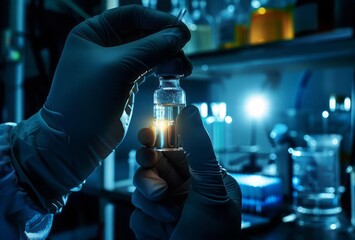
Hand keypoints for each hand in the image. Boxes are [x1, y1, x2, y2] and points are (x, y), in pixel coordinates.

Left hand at [9, 5, 190, 211]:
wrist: (74, 143)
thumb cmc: (84, 102)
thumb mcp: (118, 68)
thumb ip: (150, 48)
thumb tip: (179, 35)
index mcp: (93, 33)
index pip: (132, 15)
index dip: (159, 20)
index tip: (180, 31)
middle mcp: (105, 47)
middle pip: (144, 34)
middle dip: (166, 42)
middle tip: (184, 54)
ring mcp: (116, 67)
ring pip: (150, 53)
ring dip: (169, 57)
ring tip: (183, 69)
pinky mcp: (126, 85)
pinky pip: (150, 70)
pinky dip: (164, 71)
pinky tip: (174, 75)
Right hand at [130, 105, 241, 239]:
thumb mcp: (210, 192)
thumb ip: (199, 150)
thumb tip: (190, 111)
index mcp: (207, 181)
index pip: (180, 149)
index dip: (162, 139)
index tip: (147, 134)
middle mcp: (187, 193)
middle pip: (156, 166)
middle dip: (151, 173)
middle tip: (153, 176)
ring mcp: (169, 210)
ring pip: (142, 188)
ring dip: (151, 204)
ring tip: (168, 220)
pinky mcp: (153, 226)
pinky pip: (137, 212)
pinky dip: (147, 225)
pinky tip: (164, 236)